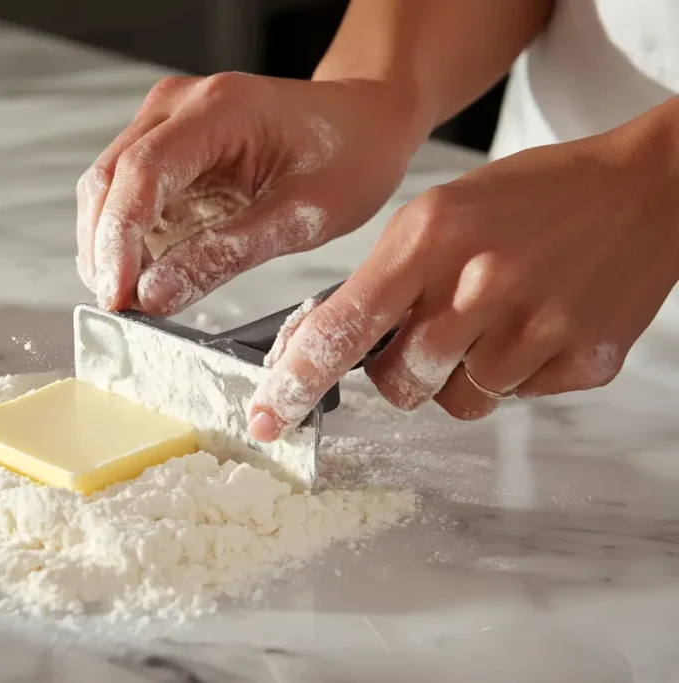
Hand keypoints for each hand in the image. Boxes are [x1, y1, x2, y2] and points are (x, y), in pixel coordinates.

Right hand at [76, 72, 426, 312]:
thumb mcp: (300, 218)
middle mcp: (179, 105)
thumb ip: (223, 256)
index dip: (118, 240)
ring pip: (106, 189)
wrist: (363, 121)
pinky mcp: (165, 144)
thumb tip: (154, 295)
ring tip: (132, 298)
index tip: (118, 296)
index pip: (141, 173)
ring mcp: (166, 121)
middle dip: (103, 251)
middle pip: (108, 180)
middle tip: (121, 310)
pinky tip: (145, 273)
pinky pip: (127, 195)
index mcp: (218, 110)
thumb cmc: (347, 156)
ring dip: (109, 248)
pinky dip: (128, 239)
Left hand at [249, 98, 678, 439]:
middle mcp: (478, 285)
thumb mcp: (437, 214)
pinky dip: (511, 373)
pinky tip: (534, 324)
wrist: (645, 190)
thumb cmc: (533, 196)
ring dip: (461, 373)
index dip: (296, 380)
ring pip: (455, 402)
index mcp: (429, 239)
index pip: (341, 327)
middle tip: (436, 327)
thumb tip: (322, 341)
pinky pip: (512, 400)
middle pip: (399, 383)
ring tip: (495, 319)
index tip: (267, 417)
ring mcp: (535, 327)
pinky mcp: (581, 361)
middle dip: (403, 369)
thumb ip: (382, 278)